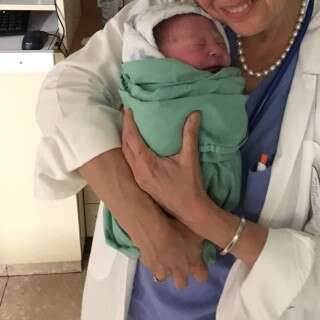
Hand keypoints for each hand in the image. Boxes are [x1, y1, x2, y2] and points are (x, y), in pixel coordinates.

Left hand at [122, 108, 208, 223]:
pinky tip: (135, 145)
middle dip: (124, 128)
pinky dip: (129, 150)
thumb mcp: (190, 158)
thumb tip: (194, 114)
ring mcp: (139, 179)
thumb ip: (190, 134)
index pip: (132, 139)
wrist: (190, 211)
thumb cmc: (190, 185)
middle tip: (126, 112)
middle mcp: (138, 172)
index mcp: (146, 164)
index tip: (128, 108)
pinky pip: (130, 162)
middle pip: (125, 146)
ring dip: (125, 139)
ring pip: (126, 155)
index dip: (128, 122)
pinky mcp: (142, 183)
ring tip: (129, 124)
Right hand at [133, 211, 207, 287]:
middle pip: (181, 284)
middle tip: (180, 263)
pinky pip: (152, 267)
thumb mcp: (197, 230)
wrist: (152, 230)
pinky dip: (153, 261)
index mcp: (193, 264)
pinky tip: (153, 250)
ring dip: (165, 270)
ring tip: (164, 256)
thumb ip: (204, 238)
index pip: (202, 277)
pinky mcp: (147, 266)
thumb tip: (215, 237)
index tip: (201, 265)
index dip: (202, 271)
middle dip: (182, 276)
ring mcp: (161, 271)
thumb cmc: (178, 229)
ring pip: (164, 278)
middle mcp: (178, 272)